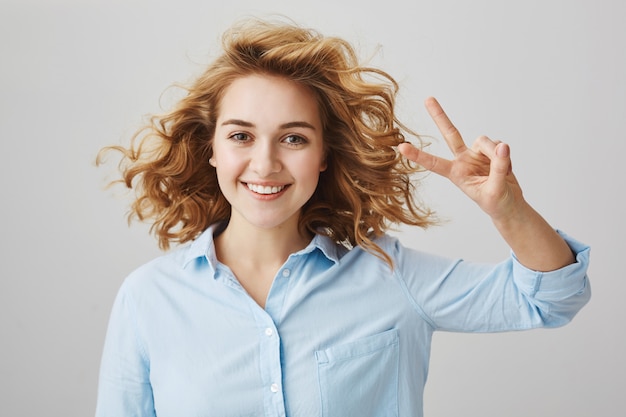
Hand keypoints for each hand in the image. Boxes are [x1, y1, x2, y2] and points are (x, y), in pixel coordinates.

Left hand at [398, 97, 523, 221]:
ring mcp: (477, 154)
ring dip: (496, 153)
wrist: (509, 205)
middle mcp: (463, 160)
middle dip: (440, 116)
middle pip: (451, 134)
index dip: (418, 155)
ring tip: (504, 170)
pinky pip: (500, 145)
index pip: (434, 163)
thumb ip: (498, 168)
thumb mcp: (495, 190)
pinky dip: (506, 157)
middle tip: (427, 99)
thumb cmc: (496, 203)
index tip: (401, 147)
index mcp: (456, 173)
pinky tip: (507, 170)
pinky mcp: (491, 151)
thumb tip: (502, 146)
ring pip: (485, 141)